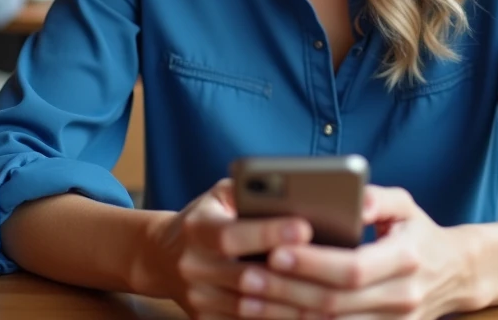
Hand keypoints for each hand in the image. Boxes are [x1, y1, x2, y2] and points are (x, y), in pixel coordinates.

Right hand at [137, 179, 333, 318]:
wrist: (163, 257)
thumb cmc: (207, 218)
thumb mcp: (220, 195)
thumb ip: (251, 189)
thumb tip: (296, 190)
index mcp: (197, 229)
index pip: (232, 234)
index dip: (268, 232)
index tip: (305, 227)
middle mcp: (193, 266)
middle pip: (246, 278)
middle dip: (292, 276)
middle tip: (334, 271)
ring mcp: (197, 298)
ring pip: (250, 309)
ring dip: (292, 306)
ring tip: (331, 298)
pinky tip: (308, 314)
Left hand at [236, 186, 489, 317]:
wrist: (455, 274)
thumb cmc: (418, 232)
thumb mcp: (406, 206)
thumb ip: (378, 198)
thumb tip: (354, 198)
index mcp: (407, 259)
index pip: (354, 267)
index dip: (312, 263)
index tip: (275, 250)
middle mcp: (403, 298)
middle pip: (335, 303)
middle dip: (287, 291)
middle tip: (247, 277)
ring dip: (286, 316)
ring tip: (247, 301)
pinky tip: (271, 317)